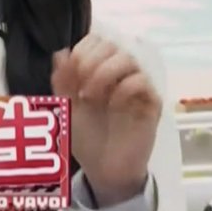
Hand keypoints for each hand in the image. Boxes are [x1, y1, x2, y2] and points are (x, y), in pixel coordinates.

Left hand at [51, 33, 160, 206]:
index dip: (80, 51)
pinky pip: (142, 82)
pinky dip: (123, 89)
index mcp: (99, 70)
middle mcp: (120, 74)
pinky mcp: (151, 104)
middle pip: (111, 45)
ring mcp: (137, 87)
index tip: (70, 75)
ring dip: (103, 73)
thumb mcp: (67, 108)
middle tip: (80, 88)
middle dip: (89, 61)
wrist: (104, 170)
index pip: (95, 40)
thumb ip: (62, 81)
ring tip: (90, 97)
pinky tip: (113, 105)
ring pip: (128, 58)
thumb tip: (61, 52)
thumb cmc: (87, 137)